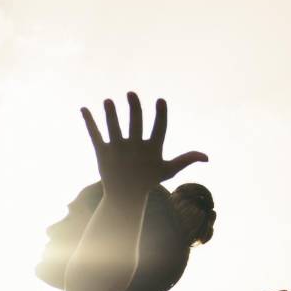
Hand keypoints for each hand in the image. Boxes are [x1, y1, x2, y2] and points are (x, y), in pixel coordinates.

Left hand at [80, 92, 208, 196]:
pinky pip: (95, 134)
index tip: (160, 100)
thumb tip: (207, 157)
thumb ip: (185, 160)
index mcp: (151, 150)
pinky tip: (83, 109)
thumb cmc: (148, 181)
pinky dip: (89, 122)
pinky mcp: (102, 153)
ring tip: (108, 101)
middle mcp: (134, 149)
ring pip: (113, 128)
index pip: (158, 129)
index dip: (160, 114)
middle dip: (133, 108)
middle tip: (130, 93)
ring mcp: (117, 151)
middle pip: (134, 124)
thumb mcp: (168, 170)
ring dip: (110, 114)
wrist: (124, 197)